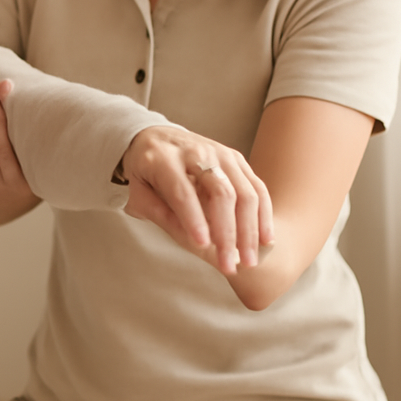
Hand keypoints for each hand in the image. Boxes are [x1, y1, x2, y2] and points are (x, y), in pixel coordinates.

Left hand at [120, 126, 273, 275]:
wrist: (157, 136)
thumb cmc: (145, 170)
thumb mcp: (136, 188)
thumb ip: (152, 209)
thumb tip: (183, 234)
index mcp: (164, 159)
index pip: (182, 192)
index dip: (193, 219)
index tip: (201, 246)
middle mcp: (196, 152)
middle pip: (221, 193)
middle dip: (227, 233)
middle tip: (229, 264)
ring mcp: (220, 153)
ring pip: (245, 192)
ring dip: (250, 230)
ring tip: (249, 260)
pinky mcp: (236, 158)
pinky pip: (257, 188)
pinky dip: (263, 216)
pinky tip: (265, 240)